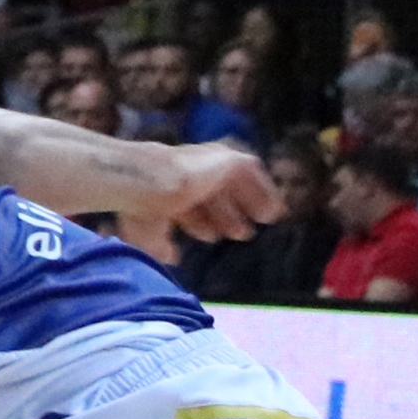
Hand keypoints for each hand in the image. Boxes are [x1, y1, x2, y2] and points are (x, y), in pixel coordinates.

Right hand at [144, 142, 278, 245]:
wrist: (150, 183)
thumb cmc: (142, 208)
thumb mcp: (148, 233)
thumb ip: (159, 245)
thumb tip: (171, 259)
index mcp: (162, 186)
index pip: (184, 202)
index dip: (198, 221)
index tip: (212, 237)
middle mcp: (183, 171)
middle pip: (209, 191)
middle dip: (225, 214)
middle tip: (241, 234)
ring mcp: (205, 162)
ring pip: (231, 180)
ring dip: (248, 200)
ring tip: (266, 220)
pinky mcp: (226, 159)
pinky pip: (250, 170)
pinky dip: (264, 189)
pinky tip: (274, 210)